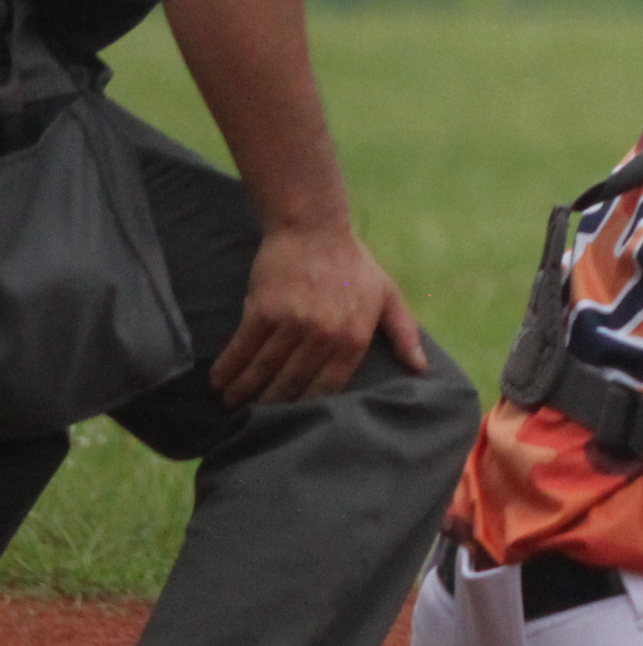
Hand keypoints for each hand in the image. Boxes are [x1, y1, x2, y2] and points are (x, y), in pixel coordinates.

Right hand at [210, 221, 427, 404]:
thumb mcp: (388, 295)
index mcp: (355, 336)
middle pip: (292, 383)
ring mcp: (292, 323)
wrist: (314, 228)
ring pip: (263, 370)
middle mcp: (324, 334)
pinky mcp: (263, 310)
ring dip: (243, 390)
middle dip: (270, 403)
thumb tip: (421, 369)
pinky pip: (241, 349)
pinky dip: (227, 368)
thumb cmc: (353, 265)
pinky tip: (218, 380)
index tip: (292, 417)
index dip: (307, 405)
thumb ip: (404, 333)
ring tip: (231, 401)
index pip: (328, 386)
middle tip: (254, 414)